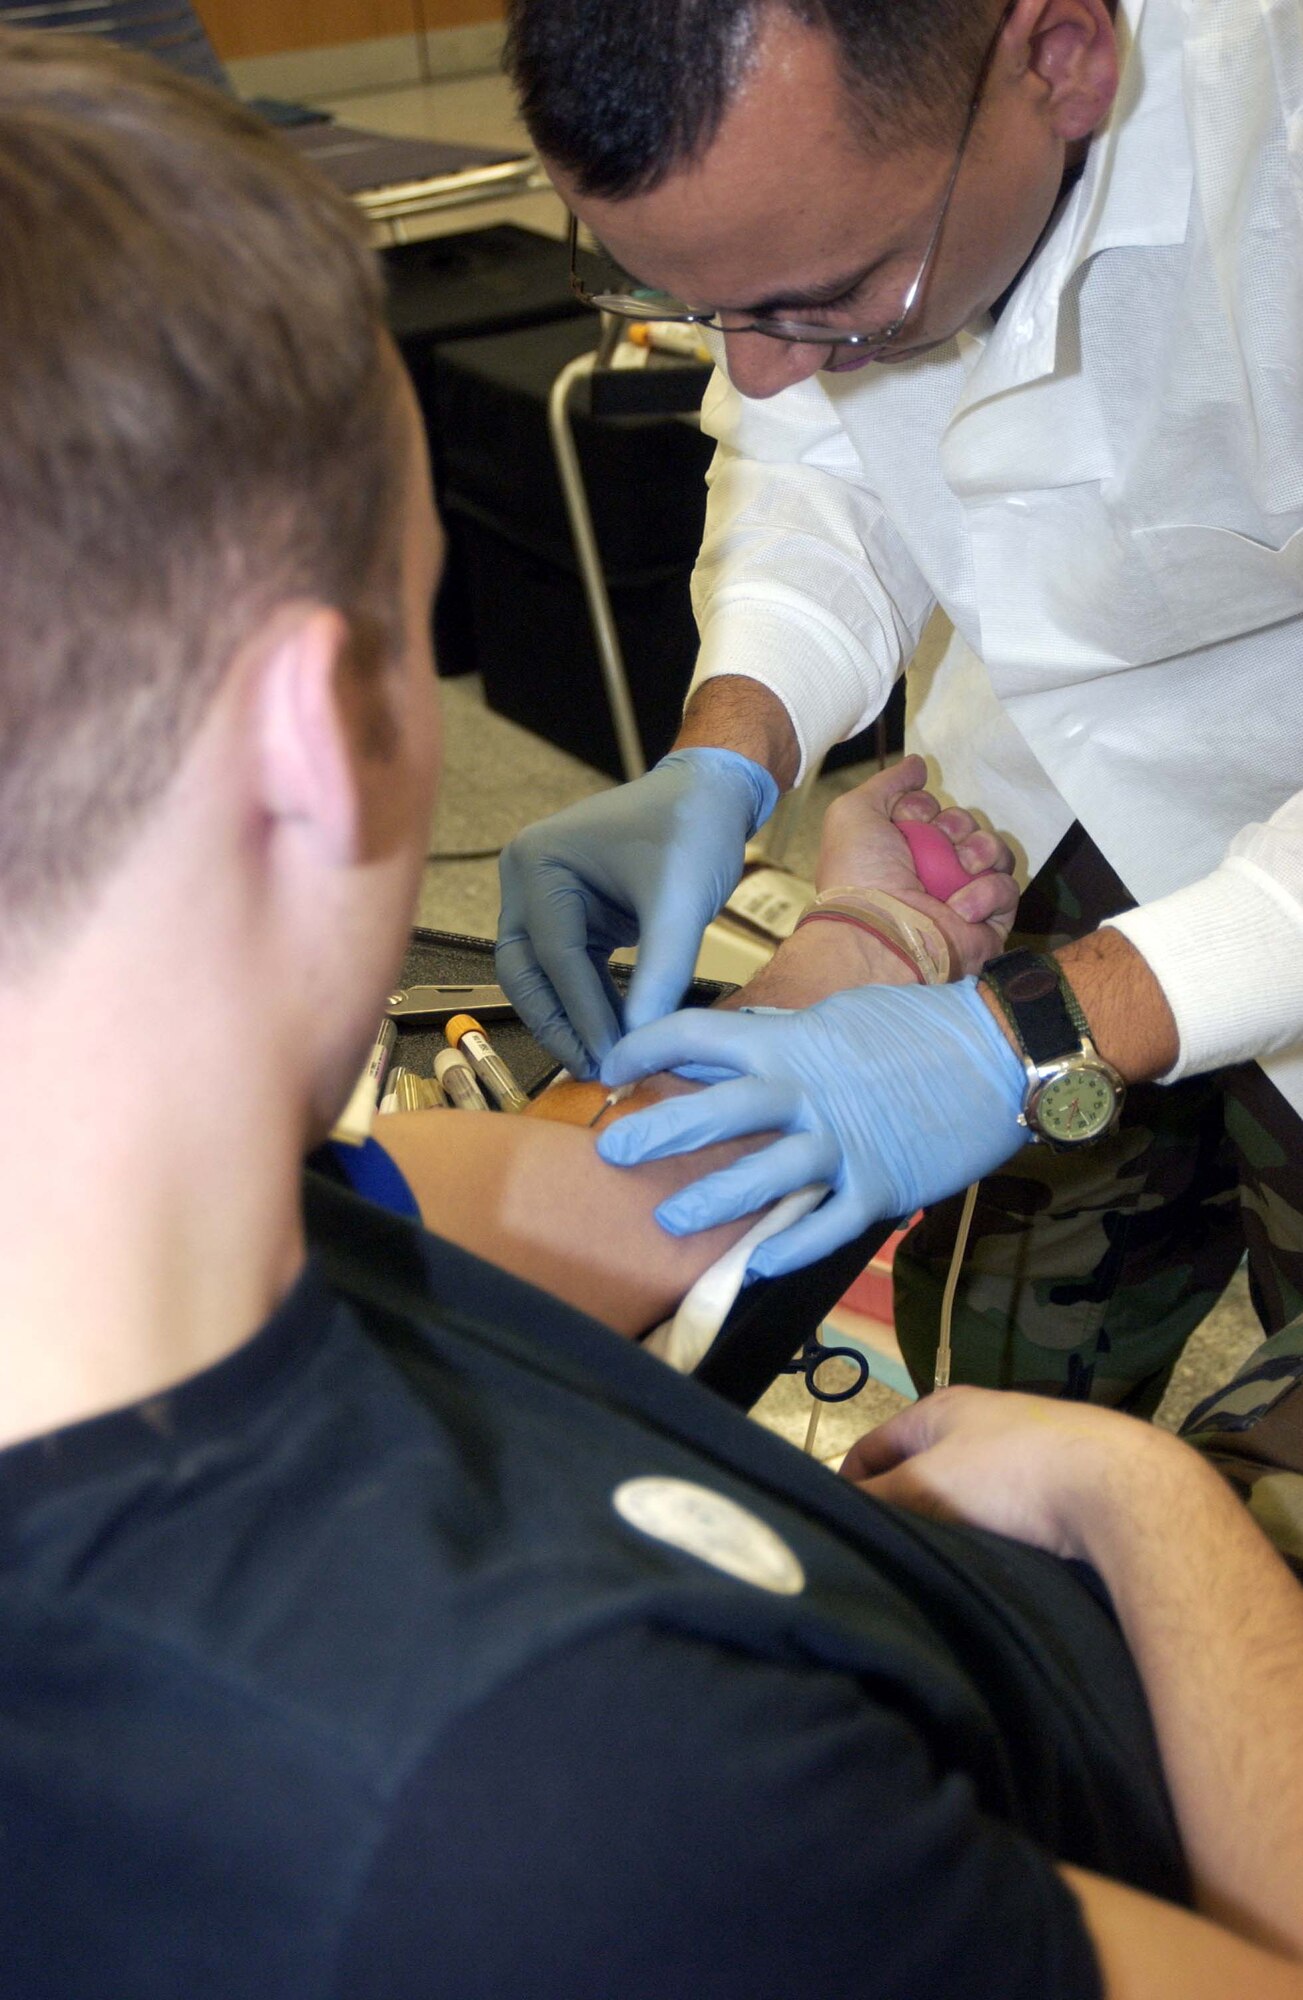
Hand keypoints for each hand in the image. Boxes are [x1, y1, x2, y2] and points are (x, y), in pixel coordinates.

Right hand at [495, 748, 777, 1075]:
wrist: (710, 793)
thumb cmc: (694, 828)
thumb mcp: (681, 901)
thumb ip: (661, 972)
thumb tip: (640, 1041)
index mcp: (540, 863)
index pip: (555, 954)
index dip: (581, 1011)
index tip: (610, 1056)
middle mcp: (526, 879)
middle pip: (526, 971)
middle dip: (558, 1023)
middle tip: (592, 1069)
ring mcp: (541, 897)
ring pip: (540, 977)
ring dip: (569, 1019)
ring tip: (603, 1061)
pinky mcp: (566, 914)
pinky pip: (566, 969)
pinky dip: (586, 1001)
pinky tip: (612, 1034)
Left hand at [596, 978, 1026, 1275]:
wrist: (1002, 1053)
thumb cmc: (920, 1026)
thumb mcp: (839, 1016)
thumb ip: (782, 1038)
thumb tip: (728, 1049)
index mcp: (792, 1042)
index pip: (700, 1035)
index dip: (647, 1047)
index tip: (611, 1066)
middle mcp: (807, 1094)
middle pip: (718, 1111)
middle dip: (659, 1132)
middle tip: (612, 1152)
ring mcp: (844, 1144)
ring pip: (765, 1178)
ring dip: (713, 1201)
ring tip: (670, 1220)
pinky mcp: (879, 1187)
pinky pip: (826, 1226)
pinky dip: (791, 1248)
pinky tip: (757, 1264)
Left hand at [816, 756, 1017, 975]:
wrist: (879, 933)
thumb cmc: (859, 875)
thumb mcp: (854, 813)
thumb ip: (888, 783)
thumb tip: (918, 765)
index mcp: (902, 851)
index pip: (935, 811)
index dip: (924, 808)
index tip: (907, 820)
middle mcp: (933, 874)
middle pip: (967, 826)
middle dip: (955, 825)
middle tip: (939, 842)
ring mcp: (963, 898)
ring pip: (994, 852)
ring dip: (979, 850)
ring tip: (960, 867)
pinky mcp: (989, 923)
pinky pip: (1008, 889)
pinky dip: (986, 892)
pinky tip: (959, 907)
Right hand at [840, 1386, 1186, 1563]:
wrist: (1122, 1489)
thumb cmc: (1012, 1474)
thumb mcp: (929, 1484)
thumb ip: (880, 1498)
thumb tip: (841, 1512)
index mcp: (941, 1408)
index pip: (873, 1445)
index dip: (851, 1486)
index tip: (846, 1534)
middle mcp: (981, 1420)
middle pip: (920, 1471)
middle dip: (904, 1511)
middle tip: (893, 1557)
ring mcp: (1025, 1450)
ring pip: (964, 1496)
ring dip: (950, 1528)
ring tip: (942, 1565)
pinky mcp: (1061, 1484)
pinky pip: (1006, 1513)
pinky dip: (992, 1535)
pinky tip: (992, 1563)